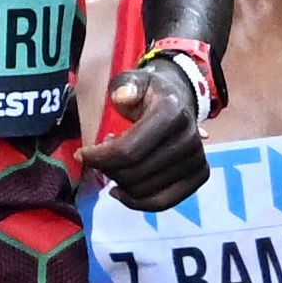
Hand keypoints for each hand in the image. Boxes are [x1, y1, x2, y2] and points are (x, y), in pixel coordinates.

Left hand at [81, 56, 209, 211]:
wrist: (180, 100)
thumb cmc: (149, 93)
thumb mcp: (134, 80)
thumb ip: (125, 85)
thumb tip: (123, 97)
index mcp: (172, 113)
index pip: (129, 150)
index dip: (99, 158)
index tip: (82, 154)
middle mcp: (189, 138)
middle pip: (135, 173)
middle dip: (107, 170)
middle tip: (98, 159)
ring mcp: (197, 158)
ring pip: (145, 190)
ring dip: (120, 183)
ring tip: (113, 166)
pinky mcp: (199, 175)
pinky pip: (164, 202)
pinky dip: (138, 202)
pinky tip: (122, 191)